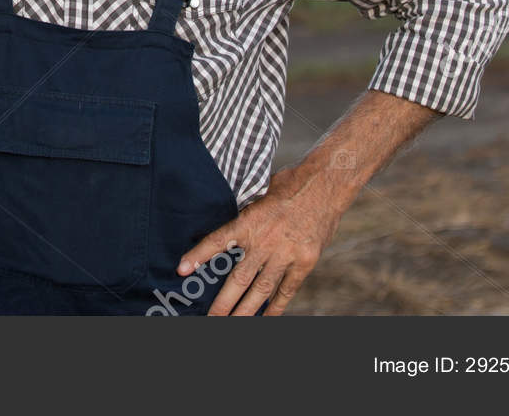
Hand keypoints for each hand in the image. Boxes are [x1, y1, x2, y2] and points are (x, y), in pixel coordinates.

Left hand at [177, 160, 348, 315]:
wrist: (326, 184)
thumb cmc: (292, 183)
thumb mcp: (261, 191)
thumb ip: (248, 214)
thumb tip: (235, 226)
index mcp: (249, 221)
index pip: (217, 241)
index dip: (198, 256)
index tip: (181, 270)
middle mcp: (264, 241)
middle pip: (238, 279)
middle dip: (222, 303)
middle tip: (210, 319)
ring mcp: (285, 254)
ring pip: (260, 291)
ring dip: (245, 312)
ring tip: (232, 325)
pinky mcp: (304, 262)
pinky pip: (286, 290)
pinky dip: (275, 306)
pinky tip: (266, 319)